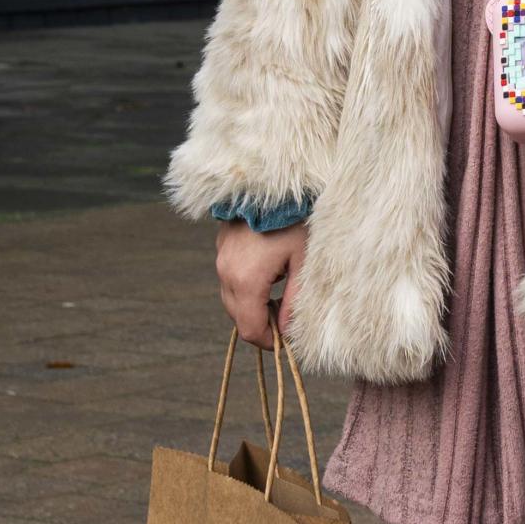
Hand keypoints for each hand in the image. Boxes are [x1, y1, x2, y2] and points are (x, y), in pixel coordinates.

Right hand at [216, 221, 309, 344]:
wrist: (276, 182)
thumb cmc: (296, 220)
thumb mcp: (304, 262)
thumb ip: (295, 301)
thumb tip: (289, 331)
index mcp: (245, 280)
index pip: (250, 329)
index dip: (269, 342)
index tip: (286, 341)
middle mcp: (226, 272)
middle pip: (238, 316)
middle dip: (261, 323)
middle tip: (286, 317)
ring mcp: (220, 257)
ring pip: (231, 297)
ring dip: (252, 304)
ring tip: (280, 295)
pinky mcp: (222, 245)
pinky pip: (229, 276)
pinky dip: (245, 286)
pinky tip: (269, 273)